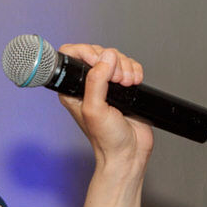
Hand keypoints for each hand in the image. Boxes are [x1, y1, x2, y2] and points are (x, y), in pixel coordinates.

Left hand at [57, 43, 154, 167]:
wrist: (129, 153)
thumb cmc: (107, 140)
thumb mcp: (95, 110)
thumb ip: (96, 82)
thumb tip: (105, 59)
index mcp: (73, 89)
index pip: (72, 55)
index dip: (87, 52)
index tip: (100, 63)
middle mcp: (88, 84)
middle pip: (98, 53)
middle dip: (112, 62)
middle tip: (117, 81)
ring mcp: (107, 84)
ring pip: (116, 58)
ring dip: (125, 68)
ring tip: (127, 85)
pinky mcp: (123, 86)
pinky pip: (130, 66)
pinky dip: (135, 71)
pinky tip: (134, 84)